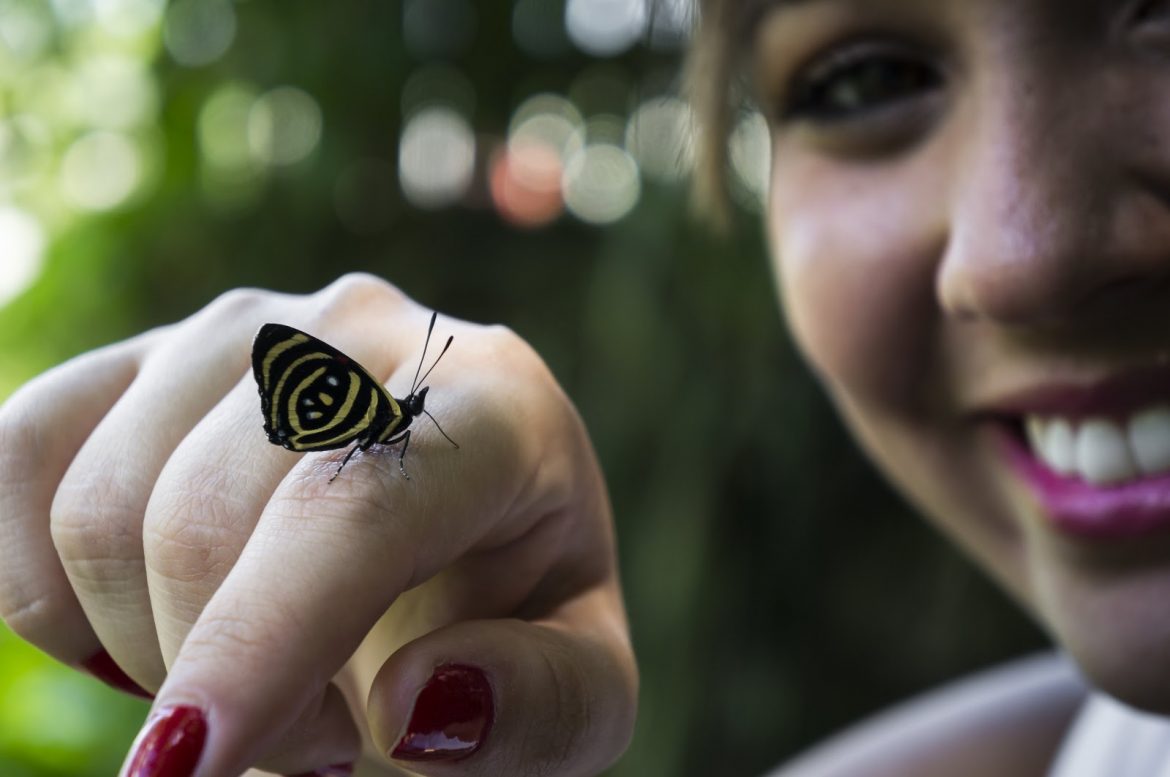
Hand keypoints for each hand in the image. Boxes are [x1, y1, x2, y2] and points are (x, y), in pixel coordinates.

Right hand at [0, 274, 636, 776]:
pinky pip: (21, 454)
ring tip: (255, 670)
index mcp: (497, 402)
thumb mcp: (579, 692)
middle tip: (307, 739)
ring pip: (100, 502)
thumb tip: (416, 703)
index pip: (359, 502)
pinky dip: (46, 581)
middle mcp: (363, 330)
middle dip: (224, 675)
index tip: (189, 763)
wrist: (445, 540)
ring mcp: (241, 327)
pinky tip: (143, 618)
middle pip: (206, 515)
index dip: (265, 634)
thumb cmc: (512, 619)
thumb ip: (540, 703)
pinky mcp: (144, 357)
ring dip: (147, 640)